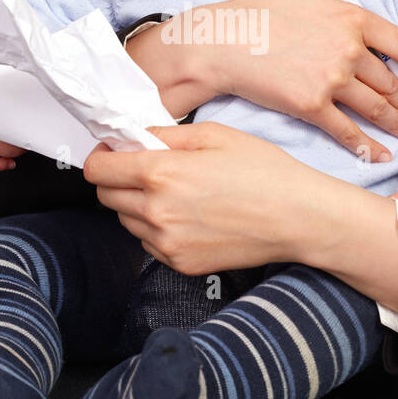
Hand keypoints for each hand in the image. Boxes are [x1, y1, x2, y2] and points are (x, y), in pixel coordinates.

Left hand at [83, 122, 335, 274]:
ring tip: (175, 193)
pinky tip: (188, 216)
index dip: (103, 157)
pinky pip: (149, 243)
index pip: (98, 170)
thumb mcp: (214, 135)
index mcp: (162, 173)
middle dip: (117, 180)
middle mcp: (157, 211)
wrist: (299, 218)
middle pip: (105, 197)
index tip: (115, 152)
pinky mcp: (181, 263)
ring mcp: (168, 243)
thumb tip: (135, 137)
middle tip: (146, 170)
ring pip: (126, 221)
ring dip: (137, 205)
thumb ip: (165, 135)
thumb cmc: (264, 171)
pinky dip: (157, 229)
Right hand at [208, 0, 397, 160]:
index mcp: (352, 18)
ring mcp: (332, 81)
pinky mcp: (312, 107)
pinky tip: (382, 155)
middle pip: (392, 82)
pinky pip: (349, 131)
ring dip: (396, 123)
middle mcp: (349, 50)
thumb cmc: (256, 7)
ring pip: (376, 108)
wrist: (221, 42)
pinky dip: (369, 147)